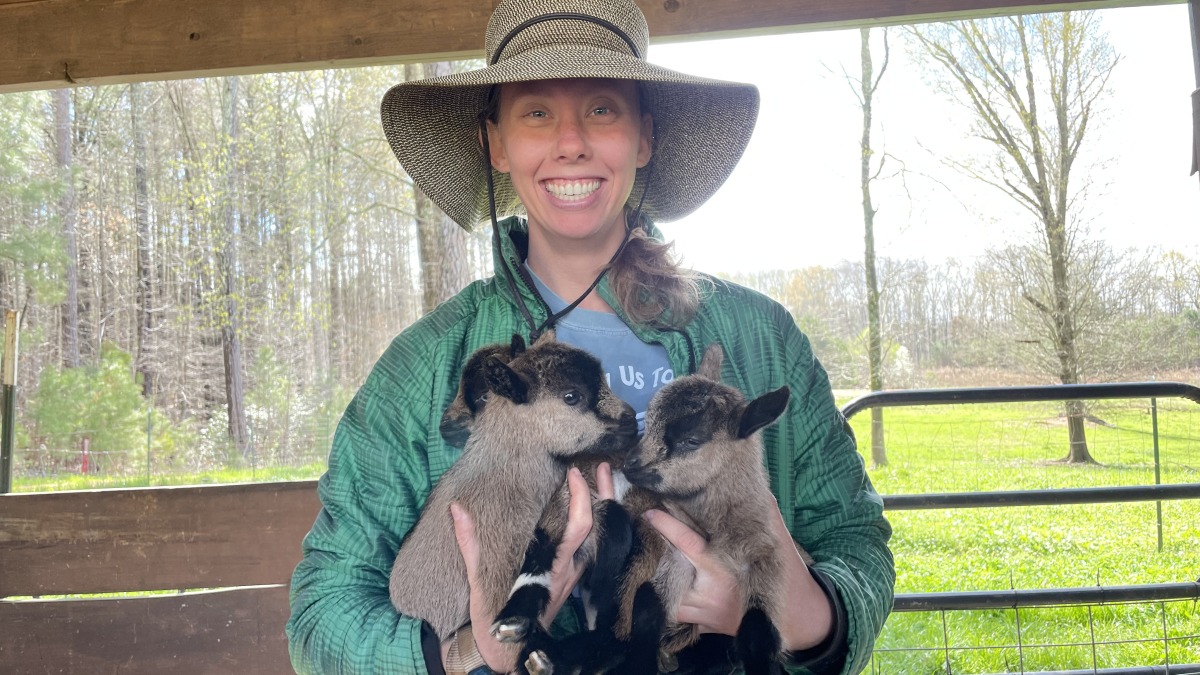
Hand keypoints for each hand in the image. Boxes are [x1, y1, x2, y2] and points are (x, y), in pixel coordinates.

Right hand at [446, 463, 614, 671]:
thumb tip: (458, 510)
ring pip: (598, 537)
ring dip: (602, 507)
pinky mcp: (571, 579)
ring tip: (603, 478)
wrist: (511, 655)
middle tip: (605, 466)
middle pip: (597, 527)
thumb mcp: (479, 584)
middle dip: (604, 495)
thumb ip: (471, 546)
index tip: (574, 472)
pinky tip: (590, 508)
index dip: (581, 497)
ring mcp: (574, 575)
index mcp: (555, 567)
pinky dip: (594, 523)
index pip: (579, 527)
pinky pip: (590, 546)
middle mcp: (571, 570)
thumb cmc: (496, 621)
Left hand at [644, 502, 834, 651]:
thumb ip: (763, 513)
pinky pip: (674, 614)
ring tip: (634, 560)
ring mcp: (704, 615)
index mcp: (725, 570)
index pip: (689, 544)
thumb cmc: (789, 577)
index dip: (667, 526)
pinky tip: (648, 586)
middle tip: (628, 536)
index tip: (649, 511)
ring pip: (664, 598)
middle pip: (666, 573)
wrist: (800, 621)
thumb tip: (751, 484)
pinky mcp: (703, 627)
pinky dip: (660, 600)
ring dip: (649, 581)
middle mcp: (710, 594)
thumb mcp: (779, 541)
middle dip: (648, 556)